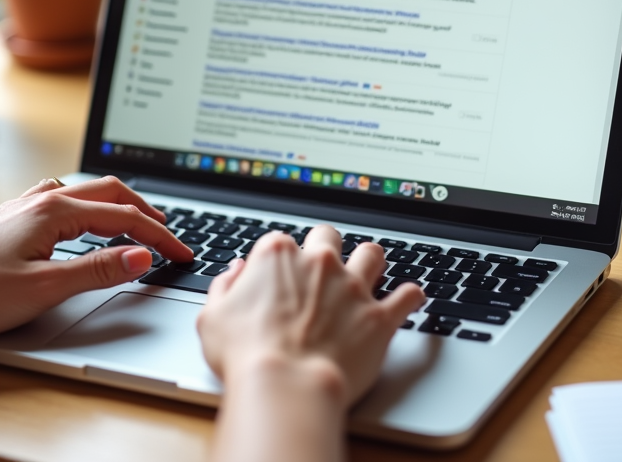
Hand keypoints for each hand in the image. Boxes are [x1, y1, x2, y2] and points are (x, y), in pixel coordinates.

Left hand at [0, 176, 192, 358]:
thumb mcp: (45, 288)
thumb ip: (99, 270)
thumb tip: (142, 256)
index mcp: (54, 211)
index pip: (124, 216)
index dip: (159, 235)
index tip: (182, 252)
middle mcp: (39, 199)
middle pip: (109, 192)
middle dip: (145, 210)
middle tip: (169, 233)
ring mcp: (23, 206)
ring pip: (85, 193)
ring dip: (117, 205)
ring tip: (136, 223)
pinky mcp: (10, 219)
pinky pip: (62, 200)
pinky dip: (89, 208)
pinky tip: (83, 223)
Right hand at [198, 225, 423, 407]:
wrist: (286, 384)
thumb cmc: (246, 355)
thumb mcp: (212, 318)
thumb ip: (224, 287)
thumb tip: (236, 273)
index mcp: (278, 256)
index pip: (279, 242)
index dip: (277, 261)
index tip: (277, 280)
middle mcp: (319, 263)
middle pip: (328, 236)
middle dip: (326, 248)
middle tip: (323, 269)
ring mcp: (352, 287)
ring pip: (372, 254)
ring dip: (370, 262)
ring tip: (368, 273)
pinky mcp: (379, 316)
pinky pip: (407, 295)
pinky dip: (410, 297)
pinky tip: (409, 299)